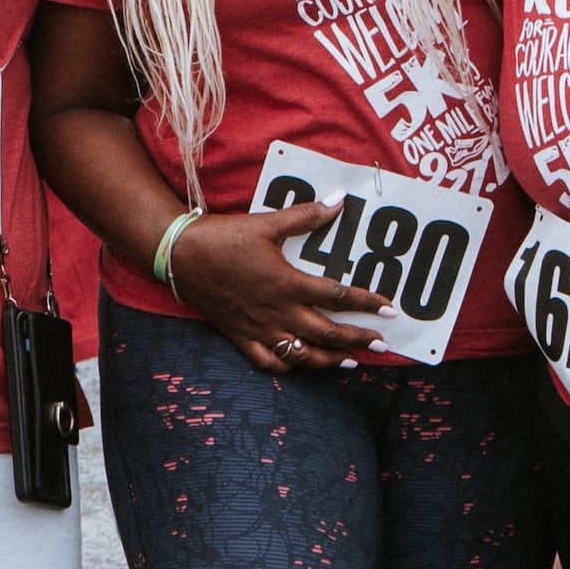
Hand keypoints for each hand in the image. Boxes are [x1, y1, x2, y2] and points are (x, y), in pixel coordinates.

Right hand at [166, 205, 378, 374]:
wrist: (179, 256)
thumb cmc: (223, 238)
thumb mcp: (266, 223)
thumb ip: (306, 216)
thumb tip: (338, 201)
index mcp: (287, 284)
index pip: (337, 297)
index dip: (367, 304)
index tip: (389, 311)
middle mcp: (277, 312)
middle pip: (327, 334)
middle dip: (358, 340)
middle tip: (381, 344)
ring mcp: (259, 329)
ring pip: (302, 356)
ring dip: (331, 361)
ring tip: (352, 362)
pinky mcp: (241, 337)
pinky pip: (269, 363)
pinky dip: (289, 367)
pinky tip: (302, 365)